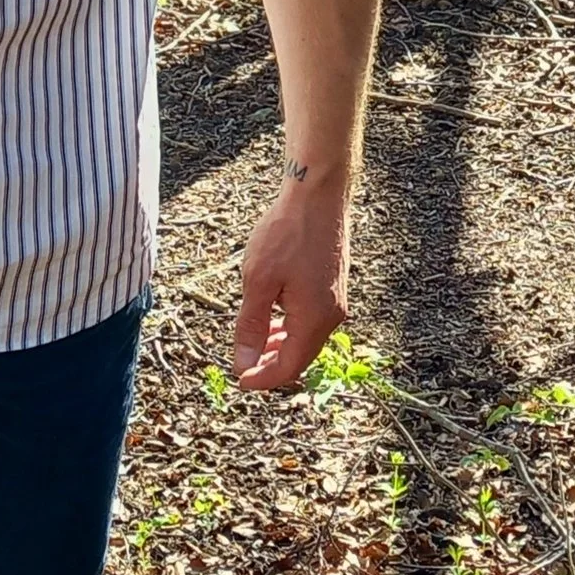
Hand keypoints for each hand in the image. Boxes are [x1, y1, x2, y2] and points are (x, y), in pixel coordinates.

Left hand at [228, 170, 349, 393]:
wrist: (318, 195)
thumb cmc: (287, 233)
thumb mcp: (258, 281)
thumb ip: (251, 326)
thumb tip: (244, 363)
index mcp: (314, 320)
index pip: (289, 367)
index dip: (263, 378)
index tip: (238, 380)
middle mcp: (332, 315)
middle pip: (301, 357)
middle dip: (271, 365)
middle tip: (243, 364)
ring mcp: (336, 300)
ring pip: (307, 338)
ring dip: (281, 346)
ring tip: (255, 343)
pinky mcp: (334, 286)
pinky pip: (312, 320)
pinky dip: (291, 327)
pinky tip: (274, 317)